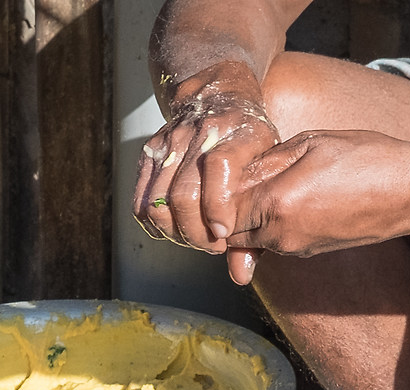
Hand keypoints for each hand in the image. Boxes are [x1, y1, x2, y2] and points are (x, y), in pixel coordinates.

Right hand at [134, 64, 278, 274]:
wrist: (219, 94)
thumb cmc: (250, 141)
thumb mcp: (267, 170)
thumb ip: (257, 222)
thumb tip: (241, 276)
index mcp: (237, 132)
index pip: (220, 171)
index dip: (219, 209)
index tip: (224, 234)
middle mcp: (201, 134)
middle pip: (184, 195)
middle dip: (196, 233)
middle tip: (211, 245)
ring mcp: (171, 141)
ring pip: (159, 203)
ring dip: (175, 233)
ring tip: (194, 238)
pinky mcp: (151, 152)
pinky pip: (142, 201)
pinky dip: (155, 225)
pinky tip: (173, 230)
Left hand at [224, 128, 409, 258]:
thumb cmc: (367, 158)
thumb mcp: (310, 143)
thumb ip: (266, 161)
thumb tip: (233, 172)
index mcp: (277, 203)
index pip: (220, 207)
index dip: (213, 191)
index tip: (216, 172)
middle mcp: (281, 235)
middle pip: (228, 231)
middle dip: (224, 210)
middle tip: (231, 179)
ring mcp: (295, 249)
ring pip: (249, 238)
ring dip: (247, 217)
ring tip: (263, 184)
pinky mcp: (309, 253)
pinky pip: (273, 241)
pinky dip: (269, 224)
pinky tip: (288, 198)